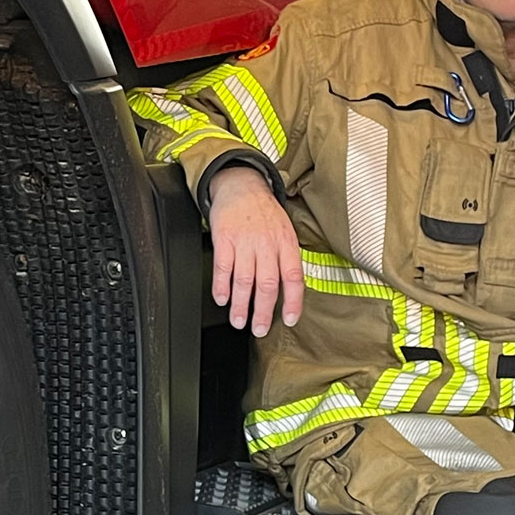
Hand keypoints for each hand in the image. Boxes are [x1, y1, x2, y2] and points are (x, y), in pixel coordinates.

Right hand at [208, 165, 303, 335]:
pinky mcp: (224, 238)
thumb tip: (289, 291)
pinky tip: (222, 298)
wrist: (242, 185)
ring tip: (238, 320)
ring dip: (240, 304)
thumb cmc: (264, 212)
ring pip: (244, 279)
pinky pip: (223, 267)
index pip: (293, 277)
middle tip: (258, 329)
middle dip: (263, 311)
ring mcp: (245, 241)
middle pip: (267, 284)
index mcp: (286, 243)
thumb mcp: (285, 231)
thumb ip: (286, 258)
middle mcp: (267, 244)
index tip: (290, 319)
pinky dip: (221, 286)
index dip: (293, 301)